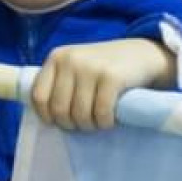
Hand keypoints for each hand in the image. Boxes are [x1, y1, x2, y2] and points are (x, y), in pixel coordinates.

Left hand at [29, 39, 174, 130]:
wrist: (142, 54)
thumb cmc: (106, 67)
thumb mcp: (77, 67)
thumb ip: (60, 84)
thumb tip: (47, 117)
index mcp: (57, 57)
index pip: (39, 96)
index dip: (48, 116)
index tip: (61, 122)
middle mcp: (70, 60)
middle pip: (59, 109)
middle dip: (72, 124)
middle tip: (85, 123)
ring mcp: (91, 68)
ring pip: (79, 114)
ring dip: (90, 125)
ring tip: (98, 122)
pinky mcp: (111, 78)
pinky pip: (101, 113)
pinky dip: (105, 123)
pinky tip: (111, 120)